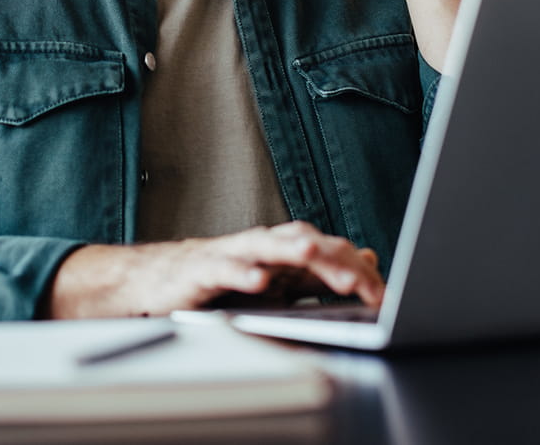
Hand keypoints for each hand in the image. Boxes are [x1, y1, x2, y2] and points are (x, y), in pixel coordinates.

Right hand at [47, 221, 384, 318]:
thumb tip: (366, 259)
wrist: (157, 281)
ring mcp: (231, 255)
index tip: (382, 295)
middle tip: (361, 281)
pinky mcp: (202, 270)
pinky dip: (241, 274)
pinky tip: (258, 282)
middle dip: (332, 261)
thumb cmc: (219, 280)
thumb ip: (320, 273)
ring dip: (290, 250)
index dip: (355, 271)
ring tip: (312, 256)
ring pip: (265, 247)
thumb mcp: (277, 282)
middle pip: (303, 243)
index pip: (328, 252)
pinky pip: (224, 270)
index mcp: (282, 250)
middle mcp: (260, 246)